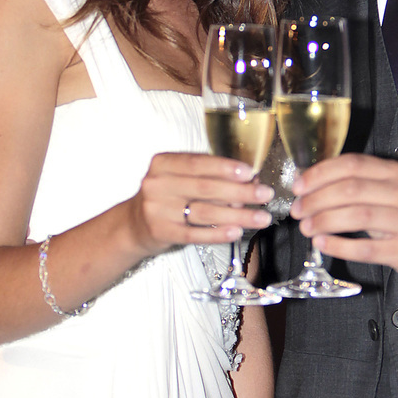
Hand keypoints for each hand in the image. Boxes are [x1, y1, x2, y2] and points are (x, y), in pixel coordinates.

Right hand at [128, 152, 272, 256]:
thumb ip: (207, 175)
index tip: (250, 172)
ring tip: (261, 217)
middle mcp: (157, 184)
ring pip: (205, 212)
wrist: (132, 224)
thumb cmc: (165, 196)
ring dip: (238, 215)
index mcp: (163, 163)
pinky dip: (218, 234)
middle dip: (240, 192)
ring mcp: (157, 210)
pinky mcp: (161, 232)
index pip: (198, 163)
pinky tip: (236, 231)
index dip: (225, 167)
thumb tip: (248, 179)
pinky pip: (195, 234)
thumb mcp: (177, 177)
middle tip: (265, 194)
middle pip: (206, 188)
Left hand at [291, 154, 397, 286]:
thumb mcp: (394, 192)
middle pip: (351, 189)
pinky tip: (322, 245)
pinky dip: (339, 246)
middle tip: (298, 210)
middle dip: (317, 199)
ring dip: (325, 221)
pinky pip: (366, 248)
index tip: (299, 186)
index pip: (353, 164)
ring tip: (307, 228)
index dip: (321, 174)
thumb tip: (312, 184)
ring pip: (357, 216)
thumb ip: (361, 184)